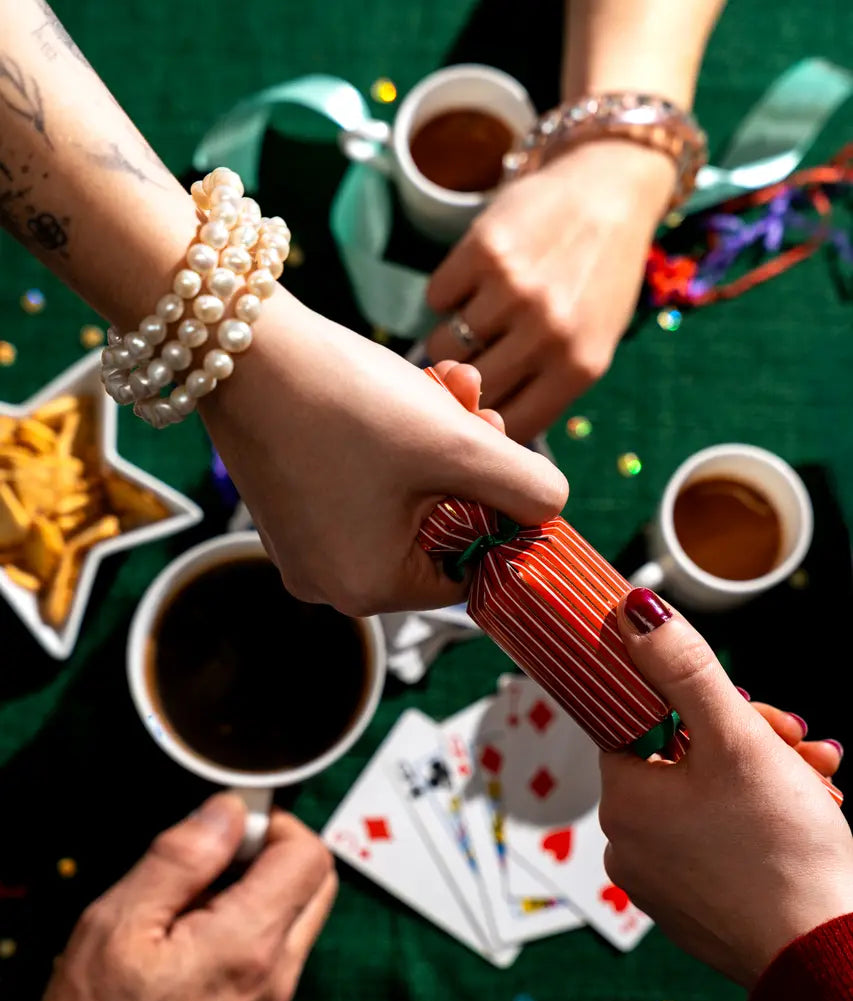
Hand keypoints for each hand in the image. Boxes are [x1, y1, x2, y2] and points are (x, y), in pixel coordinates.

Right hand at [30, 795, 335, 1000]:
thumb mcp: (119, 923)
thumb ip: (181, 858)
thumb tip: (228, 811)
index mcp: (250, 943)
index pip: (309, 855)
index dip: (274, 825)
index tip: (227, 828)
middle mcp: (279, 973)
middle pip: (318, 883)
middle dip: (278, 853)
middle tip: (214, 858)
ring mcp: (276, 1000)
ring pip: (301, 918)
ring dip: (265, 891)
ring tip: (194, 902)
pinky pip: (280, 953)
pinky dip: (255, 927)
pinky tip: (196, 938)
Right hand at [200, 290, 566, 615]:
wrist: (238, 340)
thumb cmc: (346, 400)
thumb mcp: (457, 444)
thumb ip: (526, 486)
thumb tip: (553, 508)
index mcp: (368, 588)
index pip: (467, 569)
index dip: (499, 512)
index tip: (509, 456)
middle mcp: (328, 582)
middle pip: (436, 530)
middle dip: (468, 463)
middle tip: (479, 404)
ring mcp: (303, 545)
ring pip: (405, 500)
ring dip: (438, 440)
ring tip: (447, 381)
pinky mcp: (288, 505)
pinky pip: (363, 486)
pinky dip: (395, 442)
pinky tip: (408, 388)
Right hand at [426, 141, 674, 442]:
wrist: (609, 191)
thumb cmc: (596, 281)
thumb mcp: (589, 347)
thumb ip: (542, 392)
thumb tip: (478, 435)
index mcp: (577, 369)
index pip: (505, 429)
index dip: (480, 426)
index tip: (471, 414)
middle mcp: (547, 333)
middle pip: (467, 391)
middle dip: (457, 382)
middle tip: (462, 365)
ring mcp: (514, 291)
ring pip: (444, 344)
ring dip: (449, 336)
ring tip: (474, 318)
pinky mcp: (484, 249)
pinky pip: (437, 296)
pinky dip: (447, 294)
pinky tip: (474, 281)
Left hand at [599, 589, 852, 987]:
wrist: (818, 953)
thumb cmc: (777, 848)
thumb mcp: (734, 738)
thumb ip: (685, 670)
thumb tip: (636, 612)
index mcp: (623, 800)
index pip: (643, 724)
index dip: (700, 706)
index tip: (747, 707)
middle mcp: (628, 846)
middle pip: (686, 760)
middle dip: (749, 741)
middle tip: (798, 744)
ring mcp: (662, 883)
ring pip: (713, 800)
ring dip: (769, 779)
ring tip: (818, 784)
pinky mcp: (697, 910)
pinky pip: (723, 845)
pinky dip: (763, 825)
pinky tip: (809, 822)